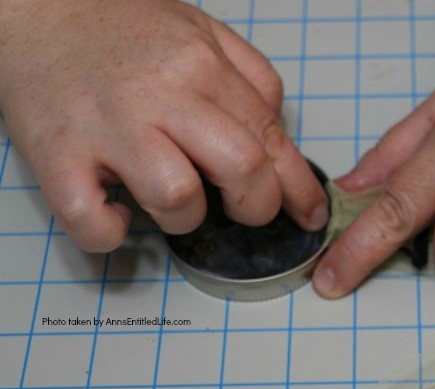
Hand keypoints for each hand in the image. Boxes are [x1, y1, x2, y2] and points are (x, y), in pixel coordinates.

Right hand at [0, 0, 327, 251]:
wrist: (38, 9)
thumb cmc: (122, 26)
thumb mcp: (201, 30)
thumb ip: (249, 74)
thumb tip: (276, 124)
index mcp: (201, 67)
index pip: (270, 138)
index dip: (299, 188)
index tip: (309, 214)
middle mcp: (161, 96)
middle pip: (241, 169)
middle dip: (256, 207)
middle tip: (242, 208)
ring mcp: (108, 127)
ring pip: (177, 198)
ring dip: (186, 218)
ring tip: (171, 198)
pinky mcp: (56, 155)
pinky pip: (93, 220)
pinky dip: (110, 233)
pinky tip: (117, 211)